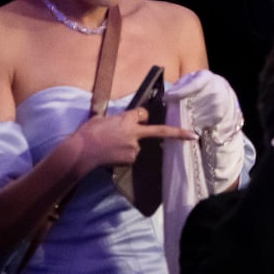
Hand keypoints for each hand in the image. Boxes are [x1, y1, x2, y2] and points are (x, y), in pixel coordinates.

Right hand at [70, 107, 194, 174]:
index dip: (141, 116)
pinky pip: (130, 156)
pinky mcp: (130, 159)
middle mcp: (135, 132)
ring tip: (109, 146)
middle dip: (179, 133)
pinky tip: (110, 155)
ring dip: (128, 145)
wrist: (80, 153)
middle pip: (159, 131)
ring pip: (137, 145)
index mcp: (128, 119)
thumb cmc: (87, 133)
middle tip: (193, 135)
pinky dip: (123, 155)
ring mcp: (134, 147)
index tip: (141, 117)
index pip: (143, 114)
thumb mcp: (99, 119)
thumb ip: (113, 119)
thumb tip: (113, 120)